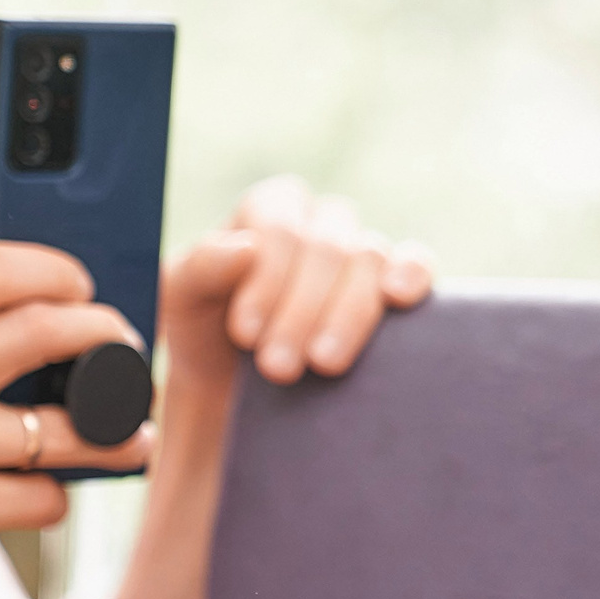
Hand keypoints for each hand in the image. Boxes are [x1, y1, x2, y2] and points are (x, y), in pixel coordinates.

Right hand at [0, 242, 154, 587]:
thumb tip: (55, 322)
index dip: (59, 273)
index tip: (83, 290)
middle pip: (51, 333)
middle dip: (109, 340)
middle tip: (127, 355)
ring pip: (69, 427)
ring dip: (116, 434)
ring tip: (130, 437)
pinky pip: (44, 497)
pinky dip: (53, 499)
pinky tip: (34, 497)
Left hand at [164, 174, 432, 394]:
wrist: (239, 388)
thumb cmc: (207, 334)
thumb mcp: (182, 301)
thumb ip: (201, 268)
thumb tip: (245, 249)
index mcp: (270, 210)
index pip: (279, 223)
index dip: (266, 277)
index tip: (245, 334)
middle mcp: (323, 223)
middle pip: (326, 247)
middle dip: (300, 311)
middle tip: (278, 368)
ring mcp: (364, 251)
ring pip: (369, 258)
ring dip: (346, 314)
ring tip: (324, 365)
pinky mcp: (400, 283)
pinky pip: (417, 263)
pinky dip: (411, 273)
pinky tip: (397, 297)